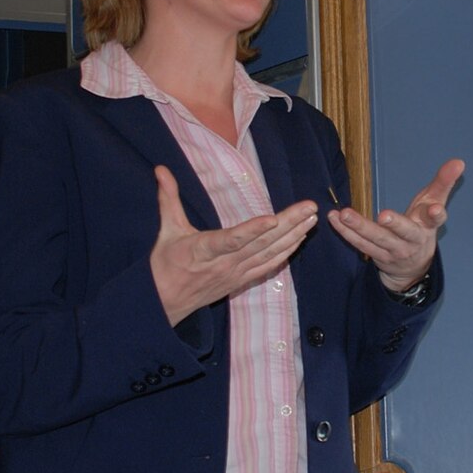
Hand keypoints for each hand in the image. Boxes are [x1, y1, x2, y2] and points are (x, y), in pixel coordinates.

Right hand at [149, 166, 316, 327]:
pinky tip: (300, 239)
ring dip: (294, 236)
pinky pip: (269, 266)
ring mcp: (236, 273)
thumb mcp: (167, 230)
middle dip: (289, 224)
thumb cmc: (165, 264)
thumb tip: (160, 169)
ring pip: (270, 253)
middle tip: (310, 207)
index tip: (272, 219)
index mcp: (204, 249)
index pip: (231, 240)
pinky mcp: (242, 280)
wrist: (166, 303)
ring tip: (312, 219)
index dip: (252, 230)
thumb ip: (168, 198)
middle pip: (261, 243)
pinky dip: (286, 253)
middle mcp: (225, 263)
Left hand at [329, 158, 463, 292]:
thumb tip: (459, 161)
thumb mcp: (434, 204)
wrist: (413, 266)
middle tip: (384, 216)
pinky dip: (345, 232)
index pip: (435, 219)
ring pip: (375, 239)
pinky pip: (359, 244)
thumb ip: (443, 183)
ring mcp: (393, 250)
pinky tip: (334, 218)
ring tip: (343, 214)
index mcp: (428, 226)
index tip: (436, 209)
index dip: (436, 214)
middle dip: (394, 224)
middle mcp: (412, 240)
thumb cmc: (422, 227)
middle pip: (403, 232)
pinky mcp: (376, 256)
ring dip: (358, 227)